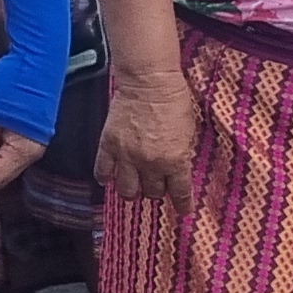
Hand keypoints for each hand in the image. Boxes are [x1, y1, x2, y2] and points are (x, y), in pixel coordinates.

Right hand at [94, 67, 196, 205]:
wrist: (149, 80)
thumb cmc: (174, 101)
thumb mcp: (189, 131)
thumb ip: (182, 154)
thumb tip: (178, 170)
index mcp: (174, 160)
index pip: (179, 193)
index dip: (182, 205)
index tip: (183, 211)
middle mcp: (150, 163)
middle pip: (152, 193)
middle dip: (156, 191)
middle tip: (157, 184)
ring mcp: (126, 155)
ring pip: (126, 190)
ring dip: (132, 190)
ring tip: (134, 184)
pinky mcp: (108, 145)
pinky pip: (102, 171)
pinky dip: (105, 177)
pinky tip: (110, 176)